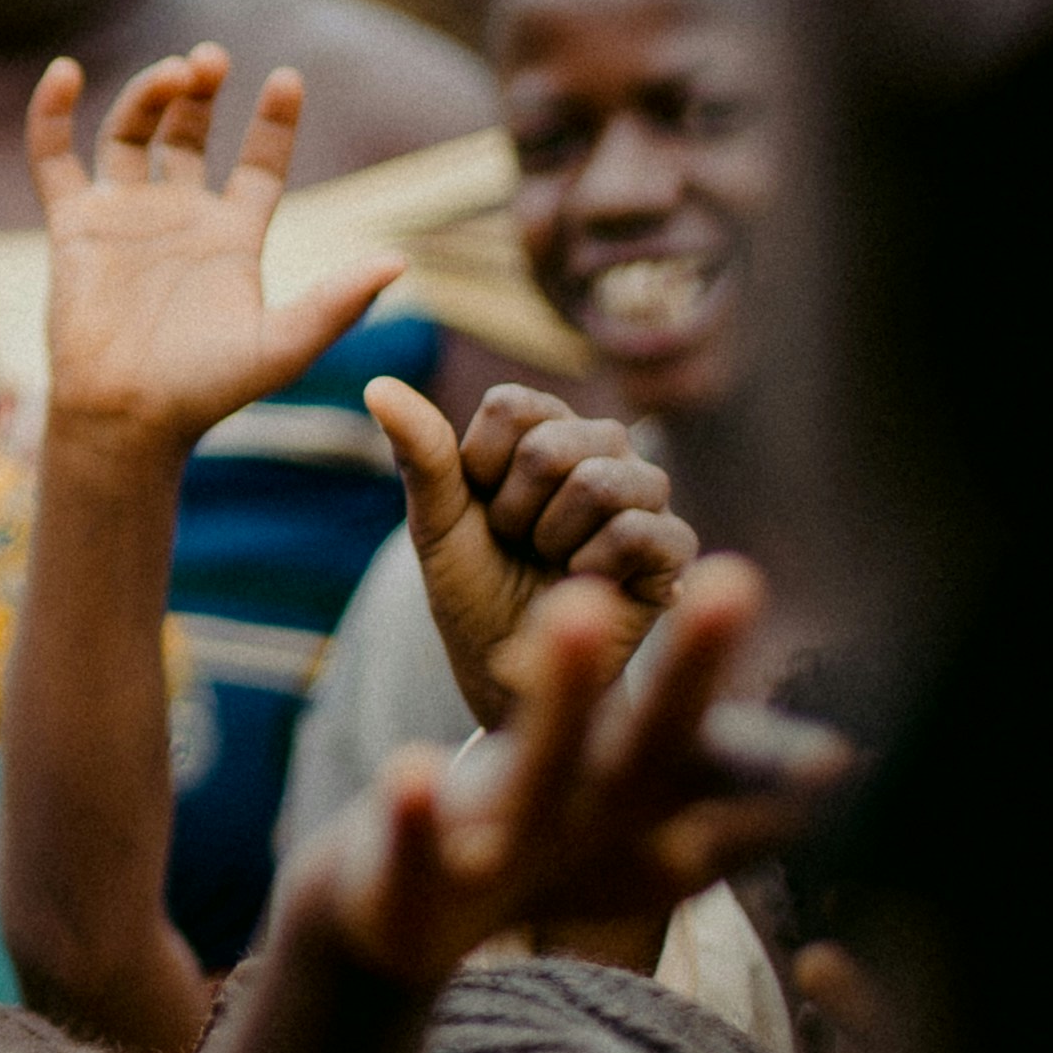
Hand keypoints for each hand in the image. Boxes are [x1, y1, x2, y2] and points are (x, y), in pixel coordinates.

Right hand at [29, 49, 400, 451]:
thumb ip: (337, 302)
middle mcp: (180, 216)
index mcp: (233, 235)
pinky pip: (54, 158)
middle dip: (202, 90)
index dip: (274, 121)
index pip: (260, 162)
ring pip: (132, 132)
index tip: (287, 79)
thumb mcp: (283, 344)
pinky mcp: (74, 225)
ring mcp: (124, 216)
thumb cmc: (206, 389)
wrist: (127, 415)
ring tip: (174, 73)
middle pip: (191, 131)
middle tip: (212, 60)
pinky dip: (52, 114)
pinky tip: (65, 73)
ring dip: (149, 93)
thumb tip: (397, 261)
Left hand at [290, 560, 842, 993]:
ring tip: (574, 604)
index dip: (784, 755)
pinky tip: (414, 766)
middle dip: (690, 670)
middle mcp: (590, 835)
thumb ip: (726, 788)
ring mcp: (503, 859)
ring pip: (537, 771)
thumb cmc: (550, 856)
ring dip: (562, 694)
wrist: (408, 924)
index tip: (847, 730)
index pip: (729, 774)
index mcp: (654, 827)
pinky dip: (416, 815)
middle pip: (650, 750)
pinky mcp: (410, 887)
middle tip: (737, 576)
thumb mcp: (643, 829)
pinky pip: (414, 849)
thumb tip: (841, 763)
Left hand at [362, 380, 696, 726]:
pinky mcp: (675, 546)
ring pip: (599, 482)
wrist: (513, 666)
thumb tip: (378, 385)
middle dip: (512, 511)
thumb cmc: (475, 584)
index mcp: (547, 425)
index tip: (481, 507)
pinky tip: (585, 582)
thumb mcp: (438, 522)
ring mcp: (647, 491)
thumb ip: (421, 454)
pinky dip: (589, 566)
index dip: (479, 468)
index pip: (511, 406)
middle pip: (551, 446)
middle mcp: (605, 445)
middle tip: (519, 543)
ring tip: (552, 560)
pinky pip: (635, 532)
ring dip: (550, 539)